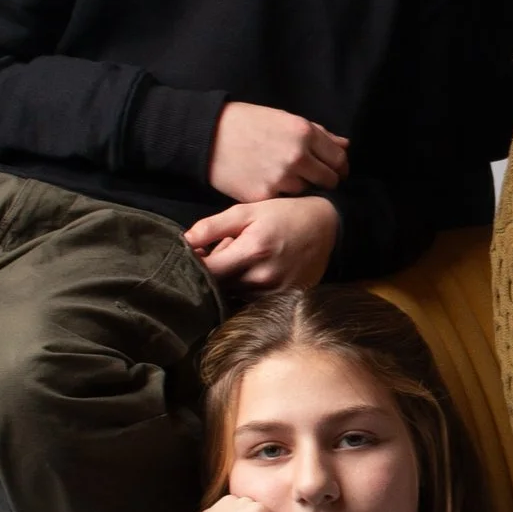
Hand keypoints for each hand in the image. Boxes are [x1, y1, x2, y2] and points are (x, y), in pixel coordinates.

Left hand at [183, 194, 339, 289]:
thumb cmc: (284, 215)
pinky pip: (251, 300)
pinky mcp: (283, 300)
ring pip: (234, 294)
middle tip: (227, 248)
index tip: (195, 253)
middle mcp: (262, 277)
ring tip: (245, 257)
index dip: (194, 263)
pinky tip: (257, 269)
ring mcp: (274, 292)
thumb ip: (212, 226)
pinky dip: (246, 286)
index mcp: (252, 251)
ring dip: (231, 279)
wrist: (328, 227)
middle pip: (219, 285)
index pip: (207, 271)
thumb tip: (184, 241)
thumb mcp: (247, 211)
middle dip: (216, 269)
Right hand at [208, 101, 349, 203]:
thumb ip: (319, 133)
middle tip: (313, 179)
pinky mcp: (264, 196)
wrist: (206, 136)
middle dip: (325, 181)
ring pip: (307, 192)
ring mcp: (281, 179)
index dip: (340, 168)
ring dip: (301, 188)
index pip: (339, 160)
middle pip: (329, 181)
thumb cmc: (246, 123)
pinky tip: (270, 185)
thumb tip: (345, 145)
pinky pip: (284, 202)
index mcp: (304, 133)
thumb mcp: (284, 118)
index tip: (335, 172)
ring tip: (285, 179)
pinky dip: (281, 197)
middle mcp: (297, 157)